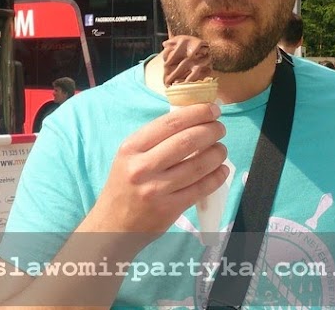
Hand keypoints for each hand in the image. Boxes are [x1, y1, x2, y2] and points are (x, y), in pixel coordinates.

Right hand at [83, 103, 226, 239]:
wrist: (113, 225)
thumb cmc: (124, 185)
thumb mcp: (129, 157)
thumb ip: (155, 140)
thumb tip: (192, 120)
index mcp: (131, 148)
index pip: (170, 123)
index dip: (197, 113)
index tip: (212, 109)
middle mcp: (142, 167)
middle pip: (187, 141)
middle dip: (211, 131)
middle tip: (220, 128)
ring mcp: (156, 190)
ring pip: (198, 166)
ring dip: (217, 154)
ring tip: (221, 149)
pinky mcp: (169, 209)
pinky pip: (201, 189)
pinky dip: (216, 177)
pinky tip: (221, 170)